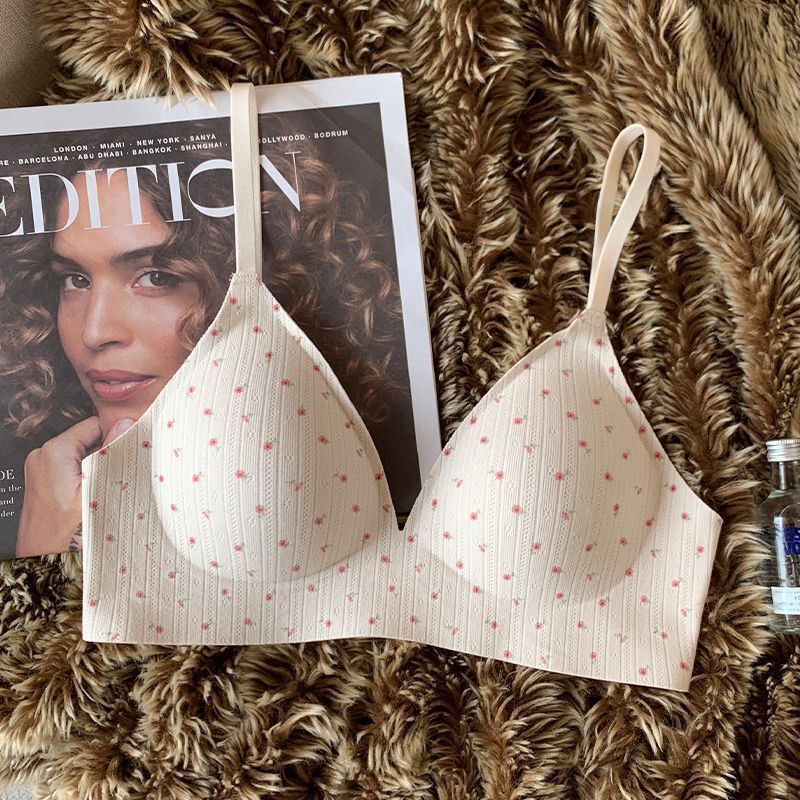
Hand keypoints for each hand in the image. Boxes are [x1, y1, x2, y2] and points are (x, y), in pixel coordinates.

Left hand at [15, 416, 134, 557]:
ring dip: (101, 470)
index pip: (94, 424)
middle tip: (123, 474)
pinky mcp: (46, 487)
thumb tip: (125, 424)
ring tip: (110, 490)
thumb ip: (113, 451)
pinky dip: (90, 482)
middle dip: (108, 454)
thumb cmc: (69, 535)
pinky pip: (75, 474)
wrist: (47, 566)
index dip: (116, 433)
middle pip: (89, 441)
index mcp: (54, 451)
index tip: (132, 446)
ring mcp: (43, 473)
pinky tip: (98, 498)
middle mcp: (43, 458)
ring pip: (84, 459)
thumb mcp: (100, 488)